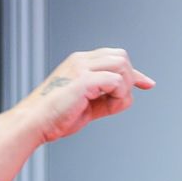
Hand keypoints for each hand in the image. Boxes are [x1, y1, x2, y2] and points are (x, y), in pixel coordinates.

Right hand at [19, 48, 154, 143]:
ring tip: (110, 105)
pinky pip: (116, 81)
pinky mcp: (83, 80)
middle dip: (130, 79)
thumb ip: (105, 99)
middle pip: (121, 57)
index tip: (148, 84)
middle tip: (119, 101)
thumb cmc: (54, 118)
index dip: (134, 72)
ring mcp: (81, 68)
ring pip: (122, 66)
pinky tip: (108, 106)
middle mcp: (81, 60)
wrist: (33, 123)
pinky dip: (119, 95)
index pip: (114, 57)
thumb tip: (127, 98)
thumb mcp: (85, 106)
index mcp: (79, 62)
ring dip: (124, 87)